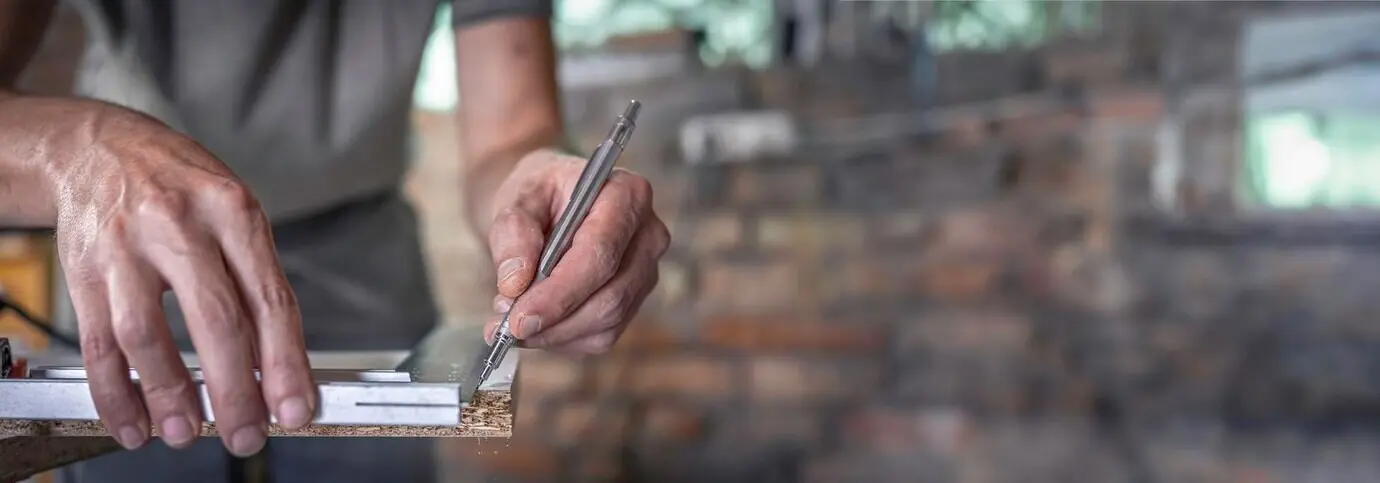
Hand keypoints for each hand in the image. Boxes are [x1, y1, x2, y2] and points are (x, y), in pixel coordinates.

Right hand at [53, 109, 313, 454]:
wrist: (100, 147)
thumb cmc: (183, 188)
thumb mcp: (234, 214)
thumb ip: (256, 284)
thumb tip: (280, 367)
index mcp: (234, 212)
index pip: (269, 298)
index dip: (285, 362)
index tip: (296, 407)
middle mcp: (181, 225)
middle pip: (216, 320)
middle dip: (234, 389)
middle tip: (246, 433)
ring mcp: (127, 247)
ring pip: (148, 335)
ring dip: (169, 395)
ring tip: (188, 432)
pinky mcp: (84, 269)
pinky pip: (98, 343)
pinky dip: (116, 392)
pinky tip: (134, 421)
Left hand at [483, 148, 669, 355]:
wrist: (548, 205)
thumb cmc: (539, 195)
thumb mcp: (517, 199)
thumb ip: (513, 235)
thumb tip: (514, 284)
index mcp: (627, 194)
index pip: (601, 252)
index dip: (560, 292)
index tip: (519, 317)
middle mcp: (648, 234)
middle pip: (610, 295)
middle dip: (556, 319)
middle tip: (509, 326)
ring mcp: (646, 271)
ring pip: (607, 321)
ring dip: (556, 333)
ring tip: (514, 323)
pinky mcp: (635, 300)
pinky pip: (603, 335)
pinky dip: (564, 339)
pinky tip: (538, 325)